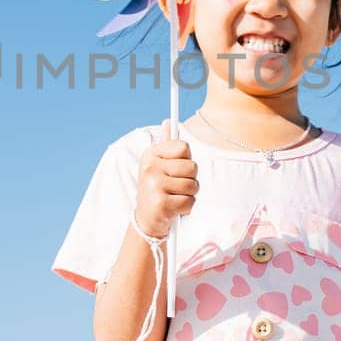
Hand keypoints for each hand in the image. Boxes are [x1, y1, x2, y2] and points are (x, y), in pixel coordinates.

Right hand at [134, 118, 197, 238]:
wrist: (147, 219)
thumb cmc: (157, 189)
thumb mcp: (158, 165)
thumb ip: (166, 144)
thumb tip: (168, 121)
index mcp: (150, 154)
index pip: (183, 147)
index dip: (186, 160)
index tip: (176, 168)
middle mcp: (150, 167)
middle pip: (192, 167)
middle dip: (190, 179)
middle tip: (176, 187)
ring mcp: (154, 185)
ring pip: (193, 185)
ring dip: (189, 195)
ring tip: (175, 197)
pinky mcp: (161, 204)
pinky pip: (190, 201)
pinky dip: (187, 208)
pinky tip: (174, 209)